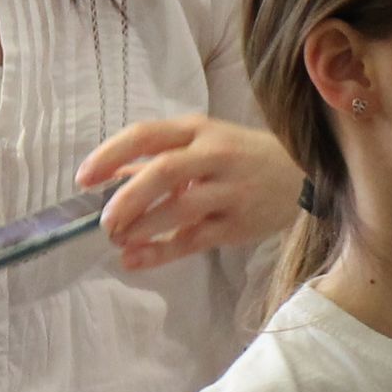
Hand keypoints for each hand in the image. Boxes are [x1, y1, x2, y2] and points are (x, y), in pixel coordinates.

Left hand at [79, 116, 301, 272]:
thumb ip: (161, 157)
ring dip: (142, 227)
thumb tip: (111, 174)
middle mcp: (216, 156)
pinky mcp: (239, 224)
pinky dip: (161, 252)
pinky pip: (194, 240)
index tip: (84, 178)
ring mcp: (231, 191)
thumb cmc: (246, 158)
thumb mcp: (206, 144)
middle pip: (164, 171)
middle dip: (127, 198)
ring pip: (180, 208)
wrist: (308, 178)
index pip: (147, 135)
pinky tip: (136, 261)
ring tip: (119, 241)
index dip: (110, 155)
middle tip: (104, 221)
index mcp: (200, 130)